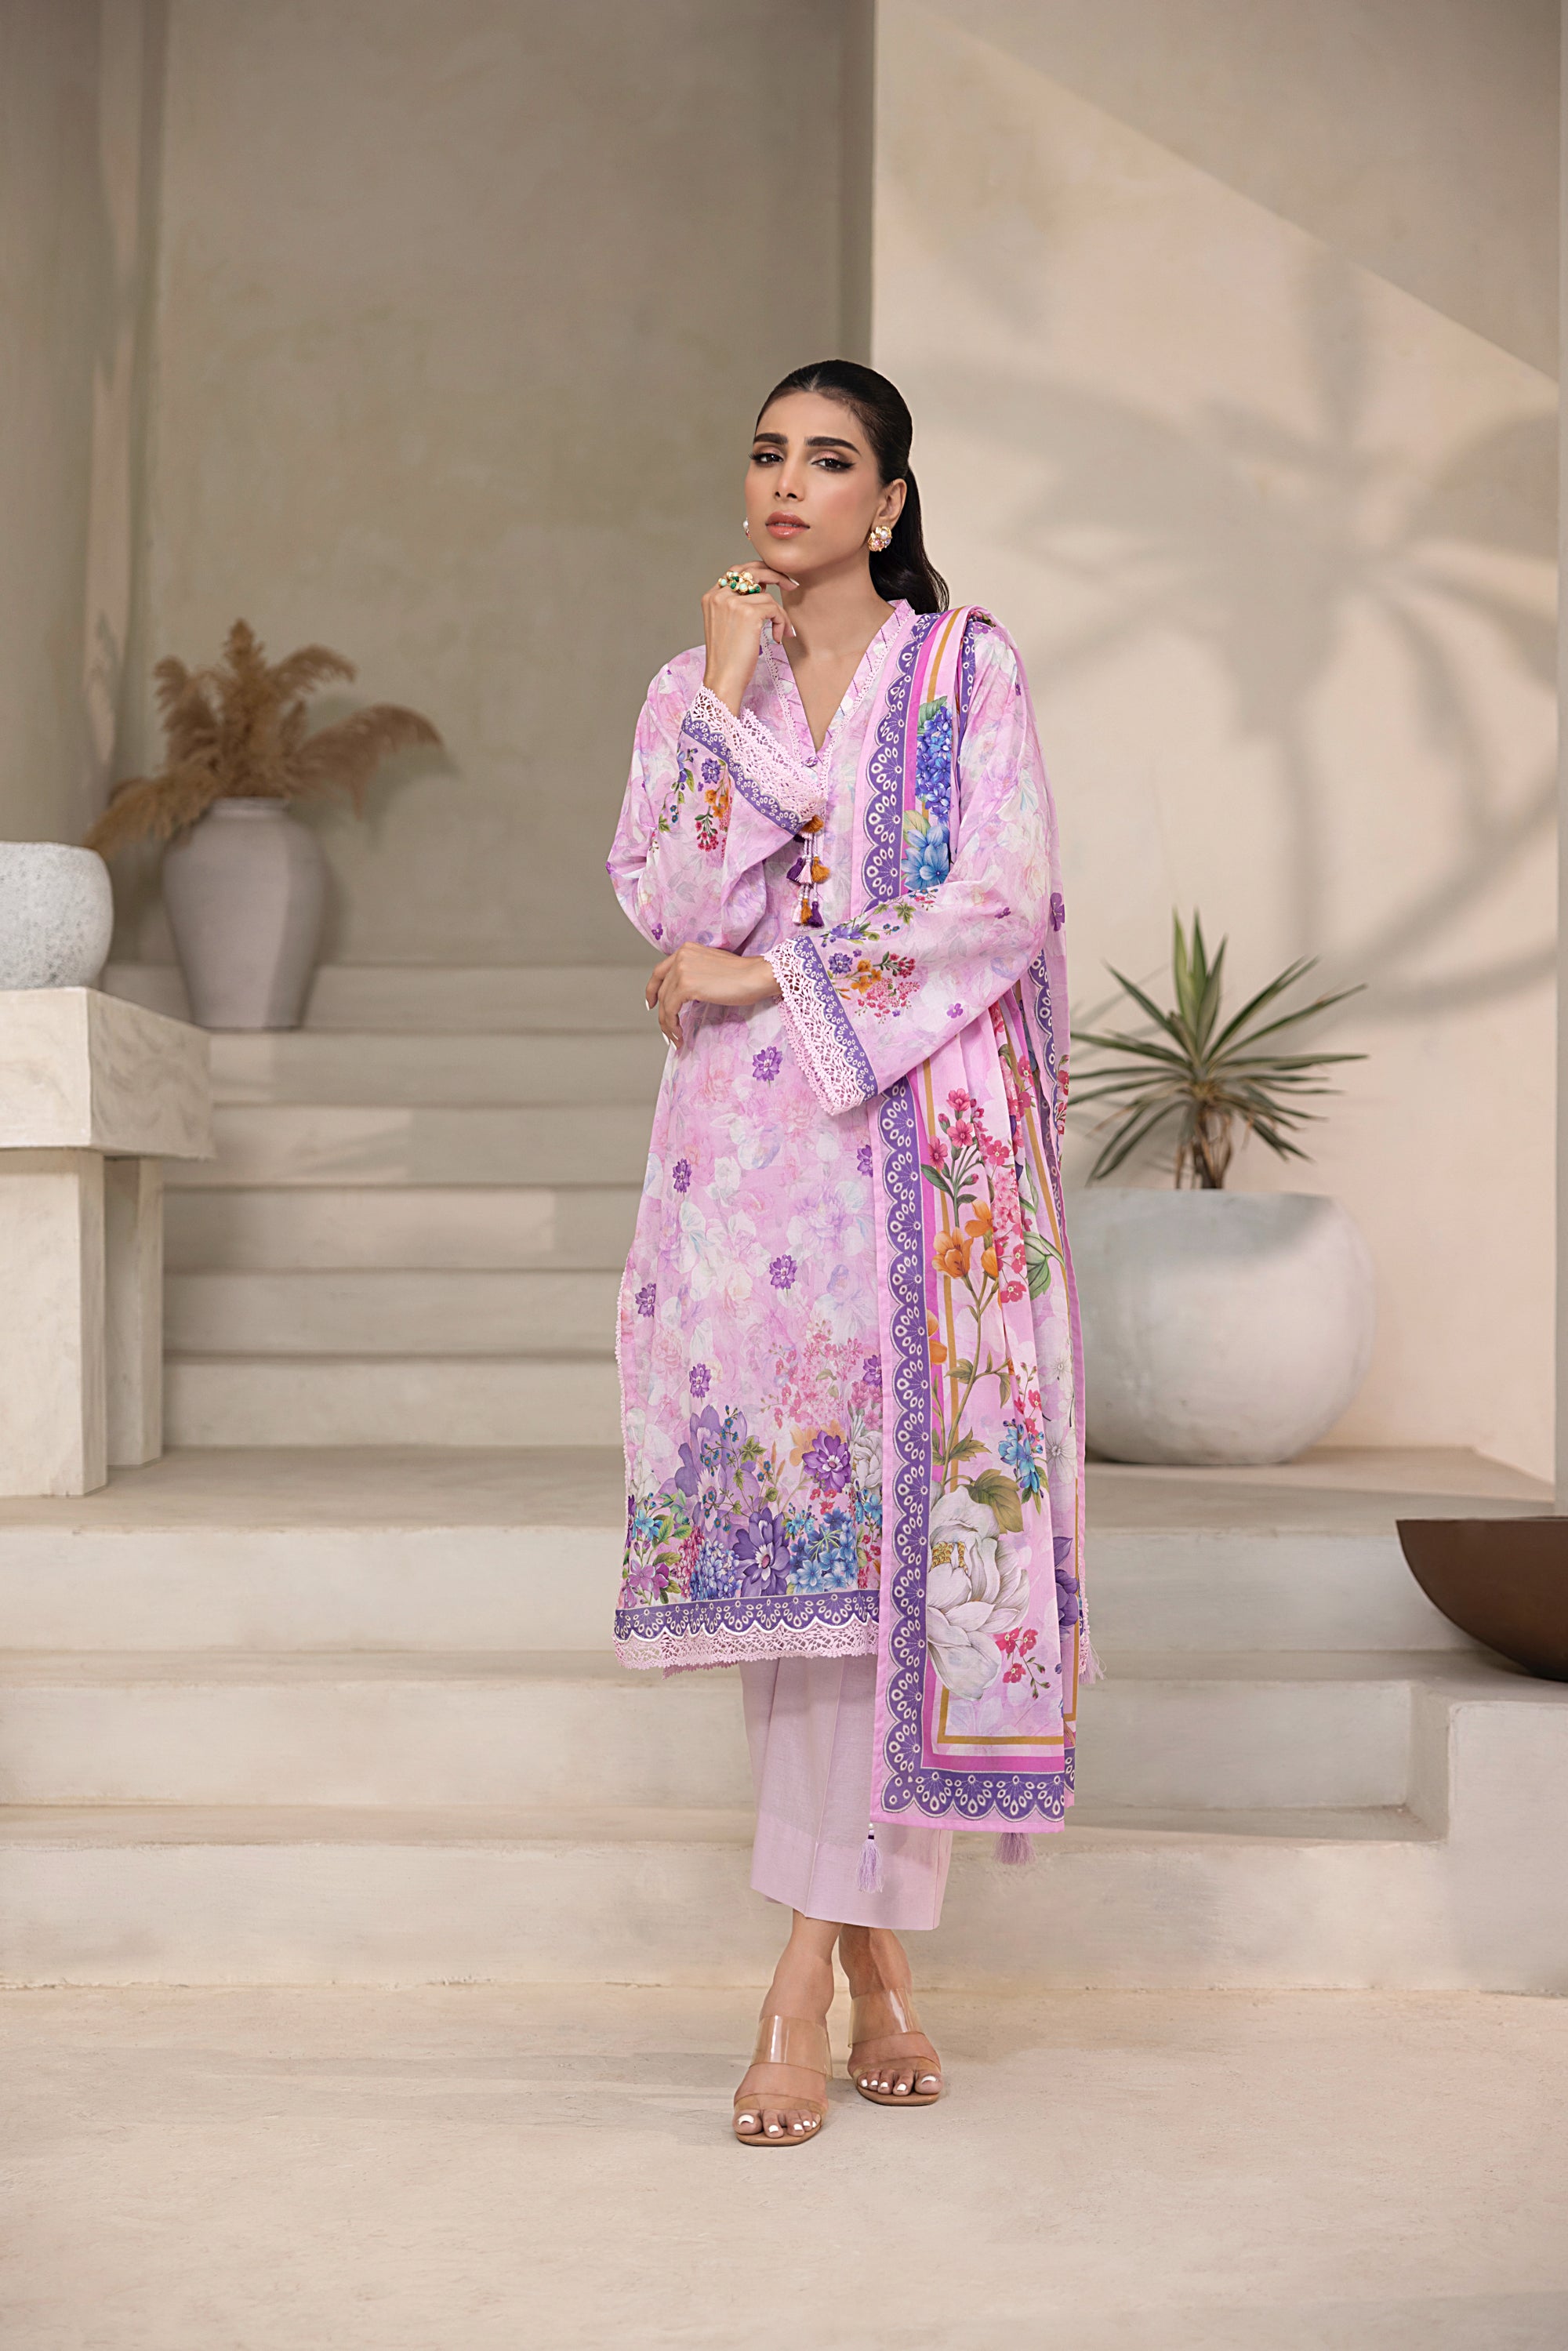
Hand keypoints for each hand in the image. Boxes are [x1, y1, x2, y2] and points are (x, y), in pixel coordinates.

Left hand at [647, 943, 781, 1048]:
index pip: (660, 971)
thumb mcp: (712, 967)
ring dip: (667, 1024)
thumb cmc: (743, 975)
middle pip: (660, 989)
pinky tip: (679, 1034)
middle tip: (667, 1029)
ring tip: (675, 1038)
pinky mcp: (686, 985)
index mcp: (686, 949)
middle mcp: (681, 956)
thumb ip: (696, 974)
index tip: (651, 1004)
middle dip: (661, 1013)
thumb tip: (686, 994)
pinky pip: (670, 1010)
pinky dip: (672, 1025)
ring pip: (664, 1002)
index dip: (652, 989)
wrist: (756, 976)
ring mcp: (682, 970)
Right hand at [702, 565, 797, 715]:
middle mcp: (719, 595)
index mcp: (711, 597)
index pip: (736, 571)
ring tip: (781, 631)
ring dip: (780, 614)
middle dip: (775, 574)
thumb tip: (763, 588)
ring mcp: (733, 602)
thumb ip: (738, 604)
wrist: (724, 679)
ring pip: (767, 596)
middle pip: (752, 571)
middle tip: (791, 585)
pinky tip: (777, 637)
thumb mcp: (727, 624)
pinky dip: (781, 622)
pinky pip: (774, 609)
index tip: (774, 580)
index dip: (758, 572)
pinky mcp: (749, 613)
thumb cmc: (728, 658)